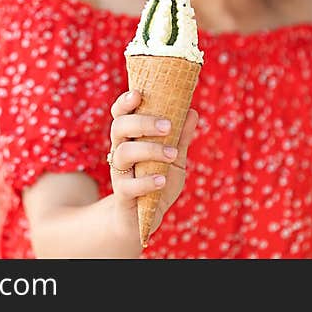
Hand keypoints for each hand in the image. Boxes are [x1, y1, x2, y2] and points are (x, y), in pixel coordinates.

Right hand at [107, 90, 197, 244]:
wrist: (144, 218)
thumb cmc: (158, 180)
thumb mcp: (175, 158)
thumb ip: (181, 137)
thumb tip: (192, 111)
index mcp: (131, 138)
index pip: (121, 114)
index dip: (125, 102)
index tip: (138, 94)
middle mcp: (120, 151)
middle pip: (119, 127)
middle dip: (143, 123)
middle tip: (167, 126)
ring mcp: (119, 173)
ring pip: (123, 153)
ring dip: (150, 150)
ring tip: (172, 154)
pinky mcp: (122, 195)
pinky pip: (128, 186)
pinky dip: (146, 181)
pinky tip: (161, 180)